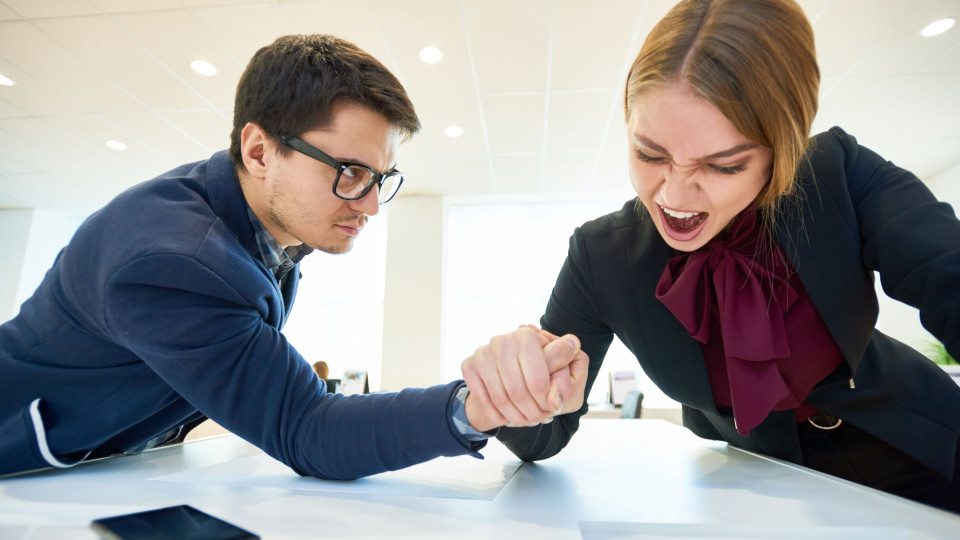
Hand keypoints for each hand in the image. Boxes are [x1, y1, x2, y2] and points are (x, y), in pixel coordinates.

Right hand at [461, 326, 587, 431]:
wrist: (504, 360)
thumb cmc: (535, 362)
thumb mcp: (556, 360)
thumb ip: (563, 365)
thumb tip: (568, 367)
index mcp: (526, 337)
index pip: (538, 382)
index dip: (547, 402)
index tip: (553, 410)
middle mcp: (501, 342)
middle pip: (518, 393)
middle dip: (532, 412)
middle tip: (541, 420)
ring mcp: (482, 354)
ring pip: (501, 400)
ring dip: (516, 417)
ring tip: (527, 421)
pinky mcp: (469, 366)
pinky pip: (483, 400)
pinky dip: (497, 415)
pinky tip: (508, 419)